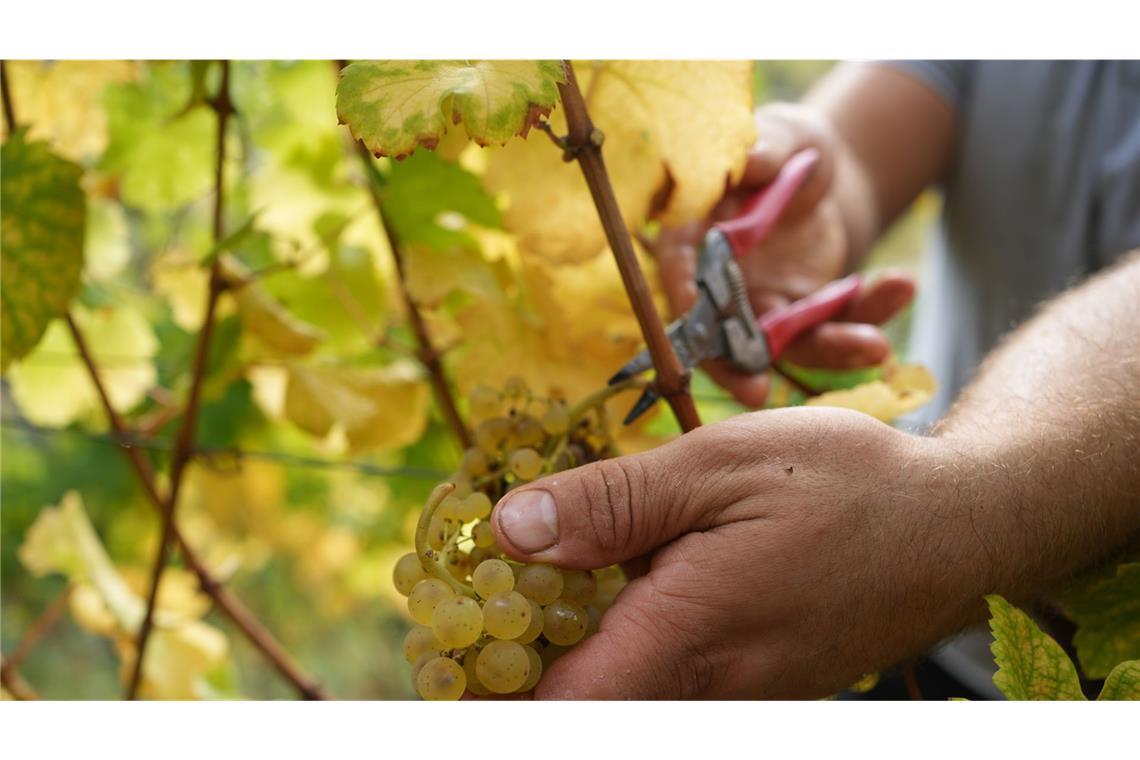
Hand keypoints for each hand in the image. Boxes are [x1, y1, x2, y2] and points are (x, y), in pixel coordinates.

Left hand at [491, 407, 981, 698]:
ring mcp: (739, 693)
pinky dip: (622, 644)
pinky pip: (669, 681)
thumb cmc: (847, 483)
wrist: (960, 524)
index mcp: (687, 635)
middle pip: (583, 708)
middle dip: (516, 668)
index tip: (441, 649)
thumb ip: (613, 502)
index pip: (558, 708)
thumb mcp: (719, 465)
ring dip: (567, 654)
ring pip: (625, 696)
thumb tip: (512, 529)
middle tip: (474, 605)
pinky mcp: (759, 683)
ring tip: (536, 583)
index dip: (487, 690)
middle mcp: (709, 686)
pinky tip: (621, 581)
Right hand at [653, 104, 913, 406]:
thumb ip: (765, 148)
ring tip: (877, 346)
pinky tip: (902, 286)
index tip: (703, 332)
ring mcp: (762, 306)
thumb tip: (747, 162)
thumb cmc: (784, 146)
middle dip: (737, 368)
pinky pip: (836, 325)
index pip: (679, 276)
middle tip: (757, 395)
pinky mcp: (805, 314)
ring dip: (830, 350)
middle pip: (720, 335)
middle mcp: (720, 284)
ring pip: (787, 344)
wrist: (819, 171)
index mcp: (693, 236)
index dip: (686, 305)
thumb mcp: (781, 135)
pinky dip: (869, 315)